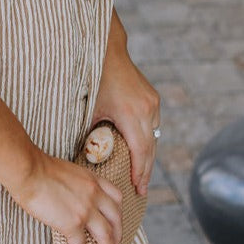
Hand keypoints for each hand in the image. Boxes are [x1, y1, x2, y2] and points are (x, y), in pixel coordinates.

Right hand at [9, 151, 124, 243]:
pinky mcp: (72, 223)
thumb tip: (73, 197)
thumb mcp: (69, 171)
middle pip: (116, 218)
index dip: (118, 212)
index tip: (115, 222)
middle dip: (118, 234)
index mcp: (93, 180)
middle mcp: (94, 195)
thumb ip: (78, 185)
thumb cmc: (40, 168)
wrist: (29, 171)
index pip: (116, 197)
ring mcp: (86, 209)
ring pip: (106, 235)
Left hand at [90, 45, 160, 196]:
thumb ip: (93, 134)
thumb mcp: (91, 111)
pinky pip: (153, 124)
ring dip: (148, 155)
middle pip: (150, 149)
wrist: (108, 53)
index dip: (140, 173)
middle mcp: (146, 109)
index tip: (139, 189)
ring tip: (141, 174)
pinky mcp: (153, 98)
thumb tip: (89, 158)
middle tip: (142, 190)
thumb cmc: (94, 81)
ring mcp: (152, 103)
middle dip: (146, 170)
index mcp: (130, 114)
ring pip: (154, 137)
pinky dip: (147, 139)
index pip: (140, 152)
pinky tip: (141, 150)